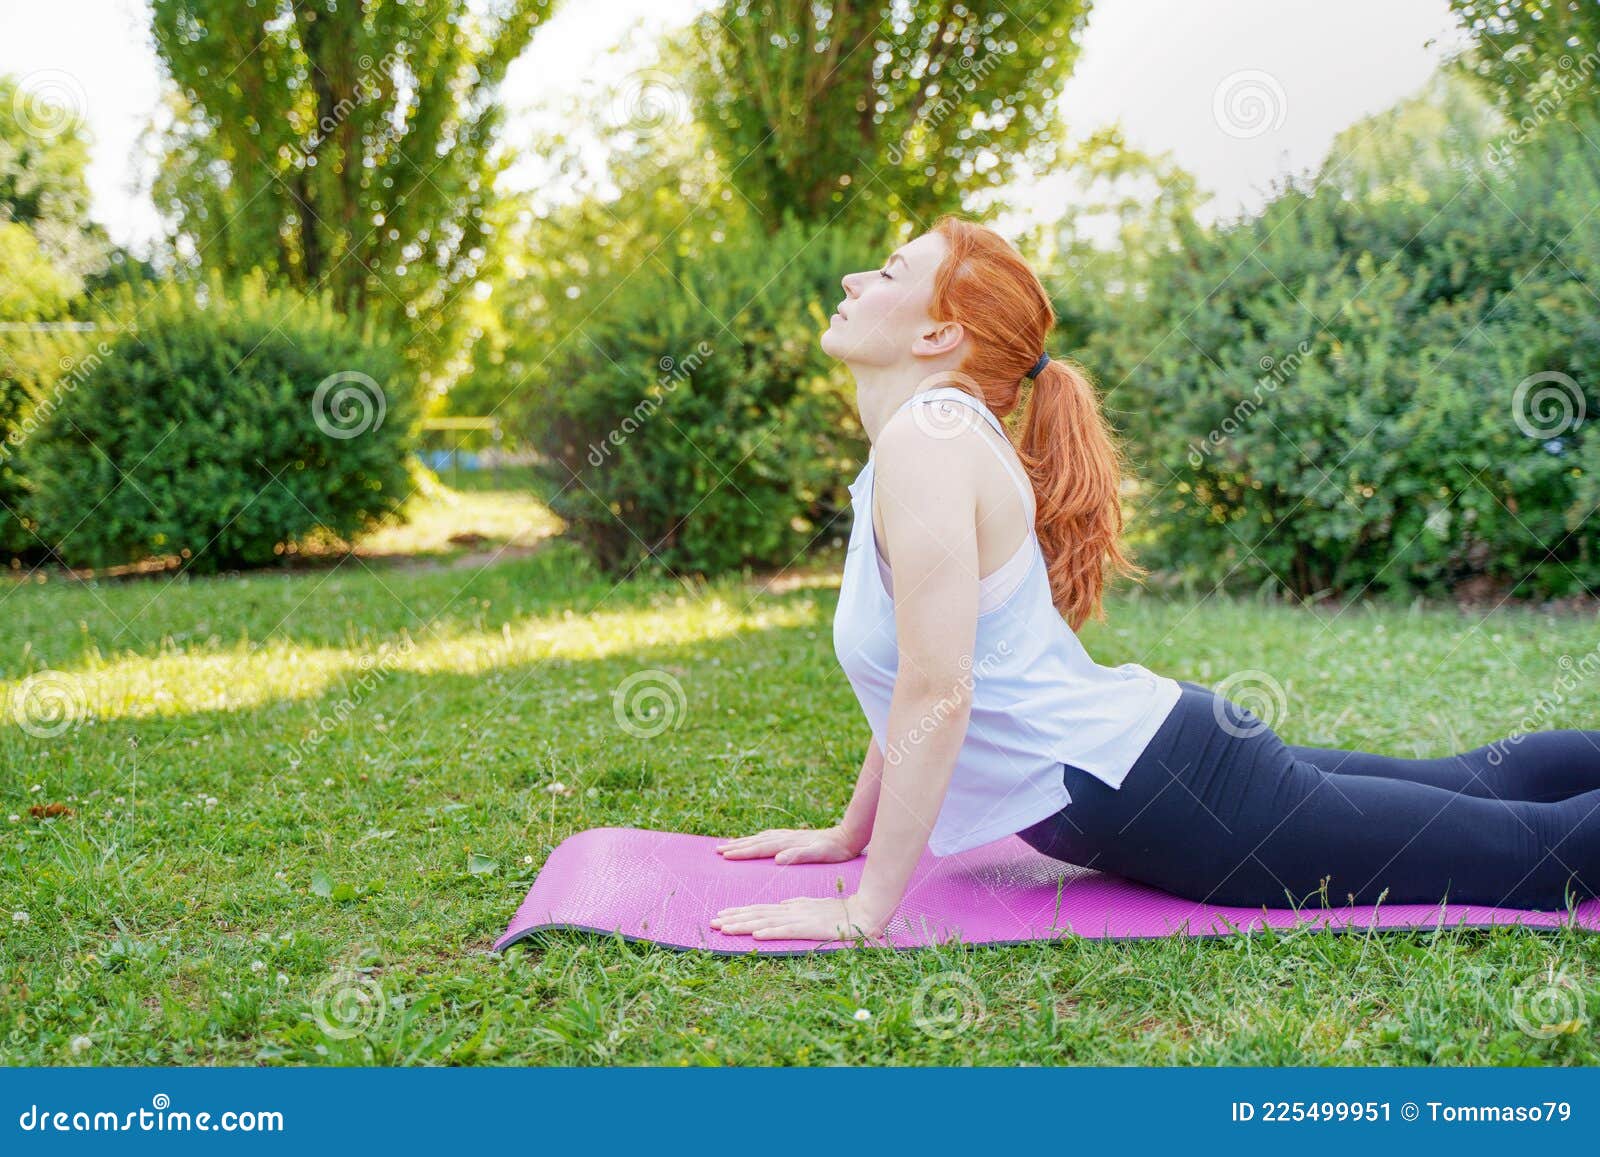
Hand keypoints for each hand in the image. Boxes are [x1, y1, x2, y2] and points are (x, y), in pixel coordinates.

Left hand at [710, 893, 889, 942]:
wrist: (863, 912)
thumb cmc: (839, 912)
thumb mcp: (813, 907)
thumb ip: (796, 906)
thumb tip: (780, 905)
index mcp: (790, 908)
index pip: (759, 910)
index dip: (739, 913)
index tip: (721, 917)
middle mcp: (790, 912)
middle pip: (756, 915)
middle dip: (733, 919)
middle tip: (711, 923)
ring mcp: (799, 919)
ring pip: (765, 921)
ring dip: (743, 925)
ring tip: (724, 928)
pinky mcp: (809, 928)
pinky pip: (786, 931)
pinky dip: (770, 932)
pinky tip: (755, 935)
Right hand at [714, 825, 861, 864]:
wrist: (848, 836)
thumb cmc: (834, 850)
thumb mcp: (819, 854)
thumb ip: (798, 855)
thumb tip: (777, 858)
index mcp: (787, 843)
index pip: (759, 848)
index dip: (741, 852)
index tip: (724, 855)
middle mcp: (785, 837)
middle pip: (755, 841)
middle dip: (736, 846)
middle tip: (717, 850)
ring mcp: (789, 835)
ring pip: (761, 838)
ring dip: (744, 841)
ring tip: (729, 844)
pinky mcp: (794, 837)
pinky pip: (769, 837)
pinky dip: (757, 838)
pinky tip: (756, 840)